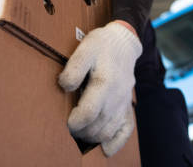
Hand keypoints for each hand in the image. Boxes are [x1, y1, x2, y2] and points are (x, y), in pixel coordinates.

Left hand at [58, 21, 141, 155]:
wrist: (123, 43)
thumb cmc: (101, 45)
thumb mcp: (85, 48)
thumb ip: (74, 68)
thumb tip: (64, 86)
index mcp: (105, 82)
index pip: (90, 112)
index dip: (75, 122)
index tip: (66, 121)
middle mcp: (117, 96)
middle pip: (99, 125)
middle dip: (81, 132)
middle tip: (69, 128)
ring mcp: (124, 102)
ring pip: (109, 130)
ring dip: (93, 137)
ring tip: (80, 133)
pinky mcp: (128, 106)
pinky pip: (127, 129)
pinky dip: (116, 142)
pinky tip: (105, 149)